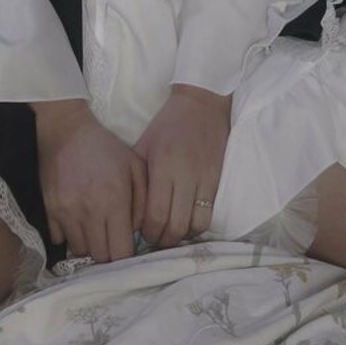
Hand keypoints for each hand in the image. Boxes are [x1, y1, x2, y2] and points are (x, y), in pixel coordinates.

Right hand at [33, 99, 146, 262]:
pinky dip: (69, 237)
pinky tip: (77, 223)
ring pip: (80, 251)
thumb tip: (138, 229)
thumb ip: (144, 200)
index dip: (127, 257)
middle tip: (113, 240)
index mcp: (114, 201)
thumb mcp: (135, 165)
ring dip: (90, 246)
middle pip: (100, 257)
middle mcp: (89, 212)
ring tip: (96, 231)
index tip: (129, 247)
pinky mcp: (50, 211)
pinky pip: (60, 240)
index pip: (121, 252)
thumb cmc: (105, 147)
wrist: (66, 130)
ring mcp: (66, 213)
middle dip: (109, 255)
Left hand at [134, 84, 230, 247]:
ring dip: (182, 236)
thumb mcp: (144, 145)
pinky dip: (197, 225)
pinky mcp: (218, 181)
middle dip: (163, 239)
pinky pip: (209, 215)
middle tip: (155, 239)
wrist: (202, 105)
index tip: (143, 233)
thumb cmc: (167, 125)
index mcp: (163, 165)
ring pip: (196, 225)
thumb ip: (136, 177)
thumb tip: (127, 210)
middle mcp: (185, 174)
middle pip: (176, 225)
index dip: (149, 231)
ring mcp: (205, 179)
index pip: (156, 213)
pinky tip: (187, 222)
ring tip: (172, 232)